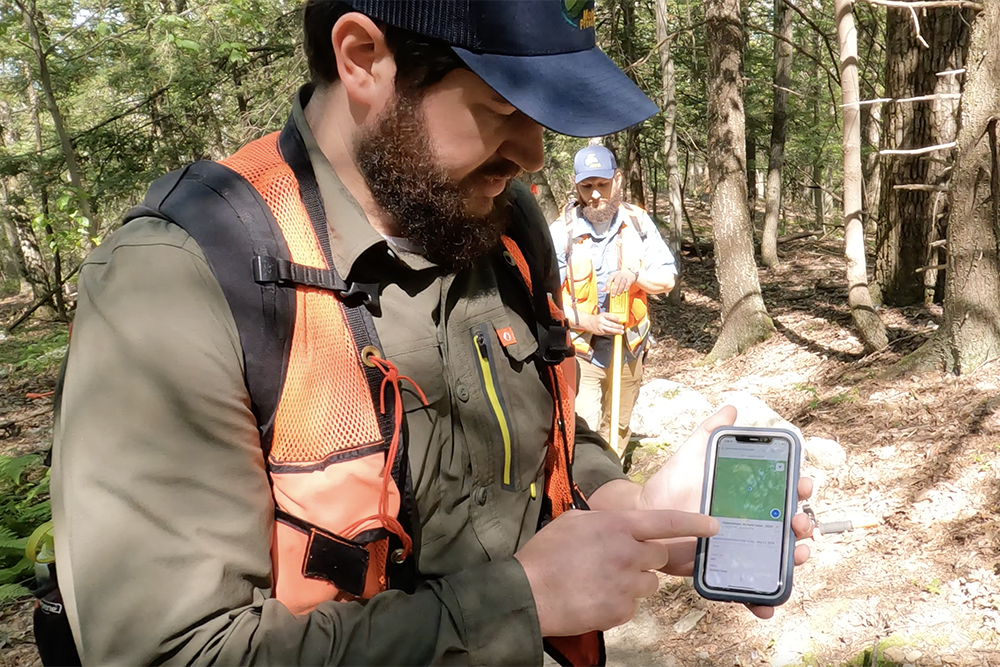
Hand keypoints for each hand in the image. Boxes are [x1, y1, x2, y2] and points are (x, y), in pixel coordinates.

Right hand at [515, 509, 718, 636]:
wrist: (529, 593)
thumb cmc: (545, 555)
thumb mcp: (574, 522)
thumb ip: (604, 522)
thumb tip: (619, 527)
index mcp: (616, 526)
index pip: (665, 521)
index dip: (693, 523)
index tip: (713, 526)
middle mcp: (627, 553)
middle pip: (660, 556)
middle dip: (647, 558)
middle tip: (621, 561)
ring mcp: (626, 584)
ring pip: (649, 583)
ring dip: (634, 581)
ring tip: (603, 580)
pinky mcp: (621, 610)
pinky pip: (633, 605)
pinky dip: (619, 602)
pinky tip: (596, 596)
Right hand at [583, 312, 624, 335]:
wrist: (589, 322)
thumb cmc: (598, 318)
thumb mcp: (604, 314)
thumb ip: (611, 316)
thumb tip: (618, 319)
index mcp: (602, 316)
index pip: (610, 317)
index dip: (616, 318)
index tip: (620, 320)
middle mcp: (601, 322)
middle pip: (610, 324)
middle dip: (617, 326)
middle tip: (622, 327)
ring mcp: (600, 328)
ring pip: (609, 330)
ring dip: (616, 331)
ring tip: (621, 332)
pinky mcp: (600, 332)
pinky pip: (608, 333)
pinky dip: (613, 333)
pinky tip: (616, 333)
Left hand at [606, 269, 637, 296]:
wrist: (630, 272)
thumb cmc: (619, 277)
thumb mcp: (613, 279)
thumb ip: (607, 284)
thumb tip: (602, 290)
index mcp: (613, 274)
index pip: (609, 280)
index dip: (608, 286)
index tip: (607, 292)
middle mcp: (618, 274)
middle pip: (616, 282)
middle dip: (614, 289)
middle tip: (613, 295)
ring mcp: (624, 276)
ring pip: (622, 283)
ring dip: (620, 289)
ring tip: (618, 294)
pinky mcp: (630, 278)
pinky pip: (628, 283)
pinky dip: (626, 287)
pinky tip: (625, 291)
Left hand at [637, 406, 815, 617]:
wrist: (643, 519)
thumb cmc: (670, 487)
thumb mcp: (690, 456)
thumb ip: (709, 433)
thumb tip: (731, 408)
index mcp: (746, 495)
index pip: (782, 490)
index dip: (799, 487)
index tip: (804, 484)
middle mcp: (750, 522)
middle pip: (788, 525)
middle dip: (803, 524)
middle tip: (800, 522)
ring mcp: (741, 547)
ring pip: (777, 557)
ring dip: (794, 559)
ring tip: (797, 556)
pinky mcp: (727, 571)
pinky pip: (749, 588)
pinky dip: (762, 601)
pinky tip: (767, 606)